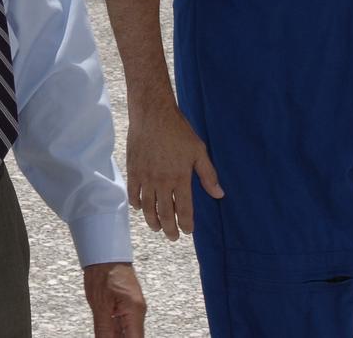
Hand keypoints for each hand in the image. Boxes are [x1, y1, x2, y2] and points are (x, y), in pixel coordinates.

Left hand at [83, 262, 145, 336]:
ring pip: (128, 333)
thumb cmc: (103, 272)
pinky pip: (124, 324)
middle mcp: (138, 312)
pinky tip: (106, 331)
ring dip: (116, 336)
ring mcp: (134, 308)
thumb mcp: (100, 306)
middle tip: (104, 334)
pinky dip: (115, 331)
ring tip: (103, 331)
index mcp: (135, 312)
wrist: (105, 252)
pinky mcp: (128, 305)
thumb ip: (104, 331)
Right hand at [126, 102, 222, 239]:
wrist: (153, 114)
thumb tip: (219, 194)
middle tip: (173, 237)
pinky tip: (140, 208)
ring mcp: (145, 177)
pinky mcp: (133, 170)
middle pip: (164, 213)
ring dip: (152, 221)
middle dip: (170, 229)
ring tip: (157, 228)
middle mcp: (162, 181)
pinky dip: (136, 205)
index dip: (186, 224)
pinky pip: (133, 194)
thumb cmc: (178, 130)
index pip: (183, 210)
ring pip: (147, 208)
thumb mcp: (198, 150)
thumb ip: (208, 174)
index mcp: (180, 177)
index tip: (188, 231)